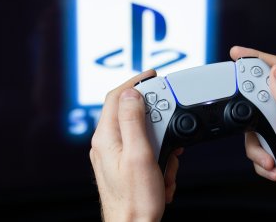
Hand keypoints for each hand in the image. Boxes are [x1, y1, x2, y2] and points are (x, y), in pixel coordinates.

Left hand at [89, 70, 182, 221]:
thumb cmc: (136, 199)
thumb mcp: (139, 155)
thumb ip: (133, 120)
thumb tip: (131, 93)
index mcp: (106, 137)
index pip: (116, 97)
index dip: (134, 82)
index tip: (151, 76)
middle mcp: (105, 143)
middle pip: (130, 114)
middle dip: (155, 121)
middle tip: (169, 127)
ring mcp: (113, 154)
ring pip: (140, 134)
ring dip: (159, 144)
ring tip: (167, 162)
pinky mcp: (122, 165)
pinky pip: (142, 150)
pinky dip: (156, 156)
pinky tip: (162, 172)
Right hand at [230, 46, 275, 220]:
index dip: (257, 57)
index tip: (237, 53)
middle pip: (258, 95)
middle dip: (249, 111)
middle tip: (251, 124)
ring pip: (251, 123)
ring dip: (256, 145)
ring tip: (272, 156)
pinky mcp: (272, 140)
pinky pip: (252, 142)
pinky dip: (259, 156)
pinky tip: (275, 164)